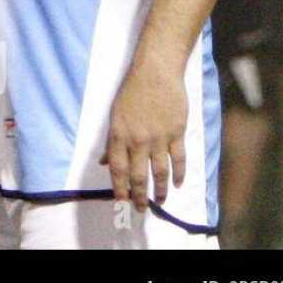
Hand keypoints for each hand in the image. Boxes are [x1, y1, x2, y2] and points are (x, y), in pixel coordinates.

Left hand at [101, 56, 185, 210]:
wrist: (155, 73)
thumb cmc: (131, 91)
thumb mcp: (114, 115)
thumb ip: (111, 141)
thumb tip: (104, 162)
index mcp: (119, 135)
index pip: (118, 169)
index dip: (118, 187)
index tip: (120, 201)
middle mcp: (138, 140)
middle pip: (138, 175)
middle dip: (139, 195)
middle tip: (140, 209)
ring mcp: (159, 138)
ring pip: (160, 172)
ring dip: (160, 190)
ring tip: (160, 201)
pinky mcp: (177, 133)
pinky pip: (179, 159)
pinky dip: (179, 174)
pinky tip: (178, 184)